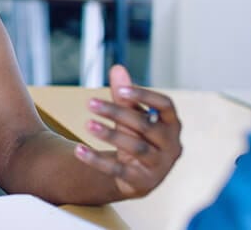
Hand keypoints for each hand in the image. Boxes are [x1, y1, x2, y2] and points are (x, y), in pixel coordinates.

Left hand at [74, 65, 182, 198]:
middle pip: (145, 126)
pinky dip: (97, 160)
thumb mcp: (132, 115)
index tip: (120, 89)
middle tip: (90, 103)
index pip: (165, 105)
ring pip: (136, 148)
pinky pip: (118, 170)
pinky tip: (79, 150)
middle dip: (117, 113)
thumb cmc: (138, 136)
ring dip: (110, 135)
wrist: (138, 175)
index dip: (144, 96)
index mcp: (172, 124)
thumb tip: (117, 67)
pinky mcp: (142, 182)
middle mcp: (171, 145)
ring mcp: (159, 166)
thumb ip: (124, 94)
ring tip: (87, 124)